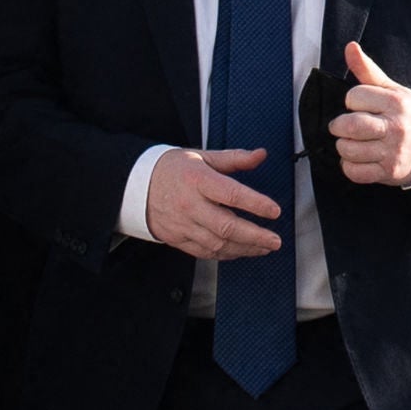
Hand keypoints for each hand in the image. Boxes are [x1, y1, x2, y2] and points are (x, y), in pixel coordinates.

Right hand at [144, 146, 283, 258]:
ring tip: (264, 247)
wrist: (136, 186)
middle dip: (255, 236)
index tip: (274, 210)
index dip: (255, 203)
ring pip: (218, 243)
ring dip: (245, 248)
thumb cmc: (172, 170)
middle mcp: (190, 204)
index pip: (231, 194)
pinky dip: (227, 254)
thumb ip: (234, 158)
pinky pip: (205, 252)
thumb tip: (260, 155)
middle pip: (226, 225)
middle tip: (275, 240)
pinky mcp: (177, 239)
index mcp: (197, 179)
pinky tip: (241, 250)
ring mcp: (183, 224)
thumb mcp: (202, 157)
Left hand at [329, 42, 410, 187]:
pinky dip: (349, 166)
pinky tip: (357, 158)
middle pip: (350, 126)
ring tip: (351, 142)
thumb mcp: (391, 89)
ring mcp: (393, 152)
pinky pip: (355, 172)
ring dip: (342, 146)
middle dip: (339, 126)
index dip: (351, 101)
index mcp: (396, 102)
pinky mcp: (389, 172)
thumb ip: (368, 70)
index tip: (358, 105)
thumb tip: (350, 46)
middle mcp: (396, 127)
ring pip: (348, 150)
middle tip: (342, 126)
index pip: (354, 97)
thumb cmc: (406, 113)